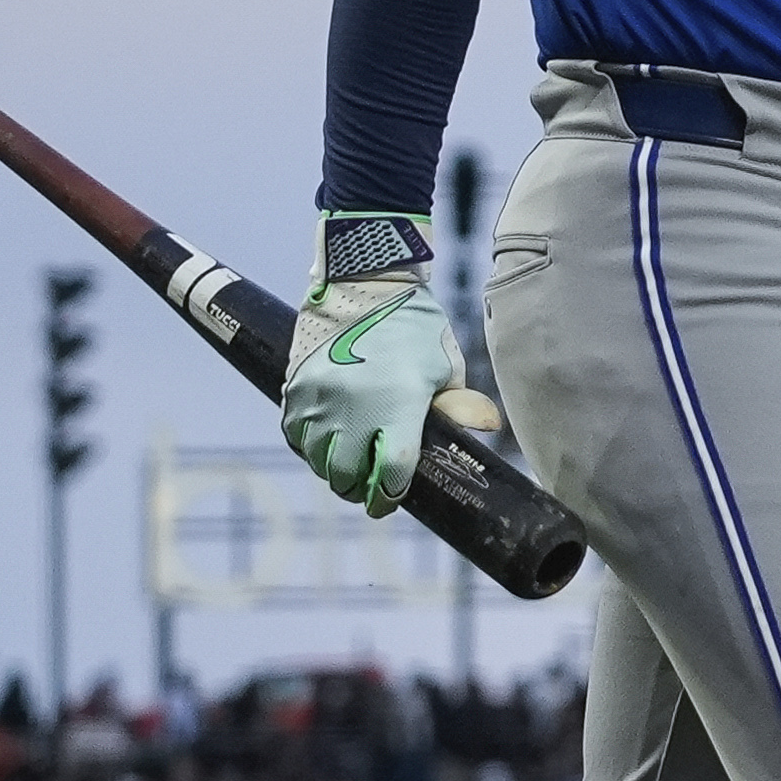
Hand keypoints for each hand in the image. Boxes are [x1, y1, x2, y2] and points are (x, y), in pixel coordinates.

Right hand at [283, 260, 465, 514]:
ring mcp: (320, 401)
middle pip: (347, 477)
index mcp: (397, 406)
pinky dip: (310, 444)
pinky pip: (296, 435)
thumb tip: (485, 427)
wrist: (361, 280)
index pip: (391, 474)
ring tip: (347, 463)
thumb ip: (458, 403)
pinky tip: (326, 439)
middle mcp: (353, 409)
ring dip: (332, 469)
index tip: (389, 500)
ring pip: (318, 461)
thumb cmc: (413, 323)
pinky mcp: (295, 389)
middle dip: (359, 488)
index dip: (390, 495)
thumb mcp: (444, 363)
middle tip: (369, 484)